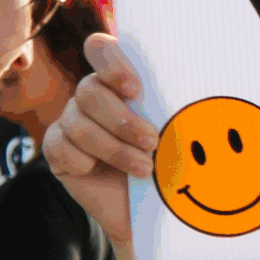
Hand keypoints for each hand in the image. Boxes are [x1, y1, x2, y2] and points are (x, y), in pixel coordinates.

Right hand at [44, 33, 160, 246]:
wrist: (151, 209)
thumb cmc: (169, 163)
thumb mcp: (179, 132)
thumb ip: (178, 109)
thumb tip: (202, 89)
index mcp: (120, 82)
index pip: (102, 50)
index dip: (112, 63)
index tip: (135, 90)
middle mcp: (92, 97)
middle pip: (89, 91)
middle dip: (122, 120)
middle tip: (152, 142)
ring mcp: (71, 122)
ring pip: (77, 123)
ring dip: (113, 148)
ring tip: (143, 168)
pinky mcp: (57, 149)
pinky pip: (58, 147)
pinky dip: (82, 161)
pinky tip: (99, 172)